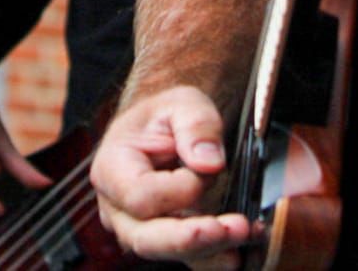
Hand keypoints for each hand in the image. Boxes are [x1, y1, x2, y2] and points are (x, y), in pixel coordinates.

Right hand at [89, 86, 253, 267]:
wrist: (168, 128)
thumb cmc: (167, 116)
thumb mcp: (183, 102)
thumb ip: (196, 125)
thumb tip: (209, 162)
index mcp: (112, 169)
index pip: (140, 196)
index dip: (177, 190)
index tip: (208, 168)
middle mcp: (119, 208)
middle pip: (147, 239)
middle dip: (192, 238)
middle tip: (233, 228)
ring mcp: (140, 229)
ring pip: (169, 253)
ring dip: (210, 250)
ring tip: (245, 233)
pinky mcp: (168, 241)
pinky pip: (190, 258)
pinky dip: (217, 256)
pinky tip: (242, 248)